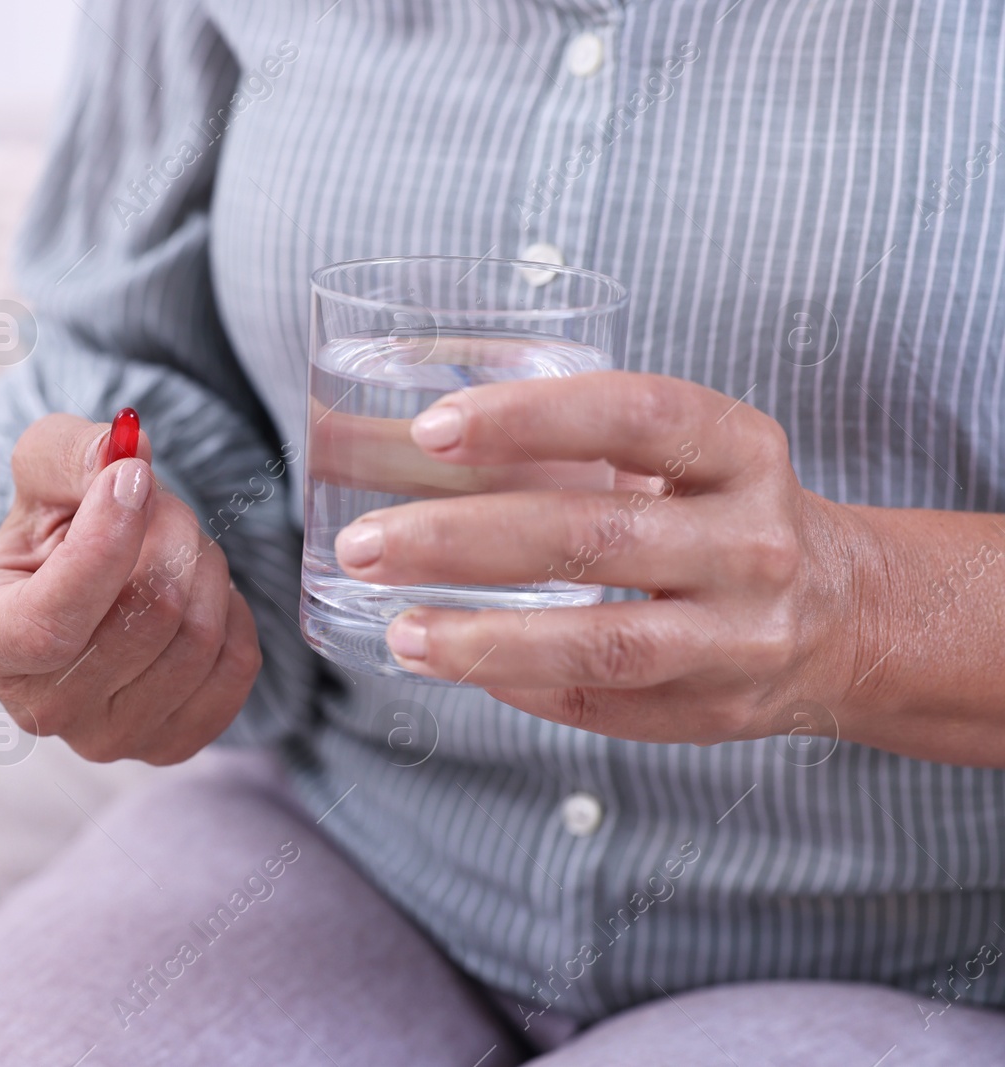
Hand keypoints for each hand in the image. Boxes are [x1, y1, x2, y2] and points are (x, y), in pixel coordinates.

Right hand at [0, 415, 260, 763]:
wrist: (90, 576)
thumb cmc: (56, 524)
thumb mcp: (43, 468)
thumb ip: (71, 451)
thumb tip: (125, 456)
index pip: (51, 622)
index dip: (107, 545)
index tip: (135, 478)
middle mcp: (39, 707)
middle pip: (148, 617)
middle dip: (171, 532)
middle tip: (158, 502)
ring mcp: (106, 739)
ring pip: (197, 637)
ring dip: (203, 563)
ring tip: (175, 543)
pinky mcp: (169, 745)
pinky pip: (235, 667)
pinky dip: (231, 612)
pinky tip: (197, 593)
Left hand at [333, 371, 863, 746]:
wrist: (846, 617)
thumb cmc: (718, 513)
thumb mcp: (678, 456)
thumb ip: (566, 445)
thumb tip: (388, 440)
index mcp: (739, 451)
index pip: (634, 414)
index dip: (528, 418)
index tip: (430, 429)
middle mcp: (751, 541)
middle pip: (593, 536)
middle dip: (460, 540)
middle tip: (364, 544)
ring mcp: (738, 636)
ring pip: (601, 644)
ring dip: (482, 639)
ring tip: (398, 630)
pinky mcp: (712, 711)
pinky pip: (599, 703)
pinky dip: (514, 683)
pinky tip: (450, 661)